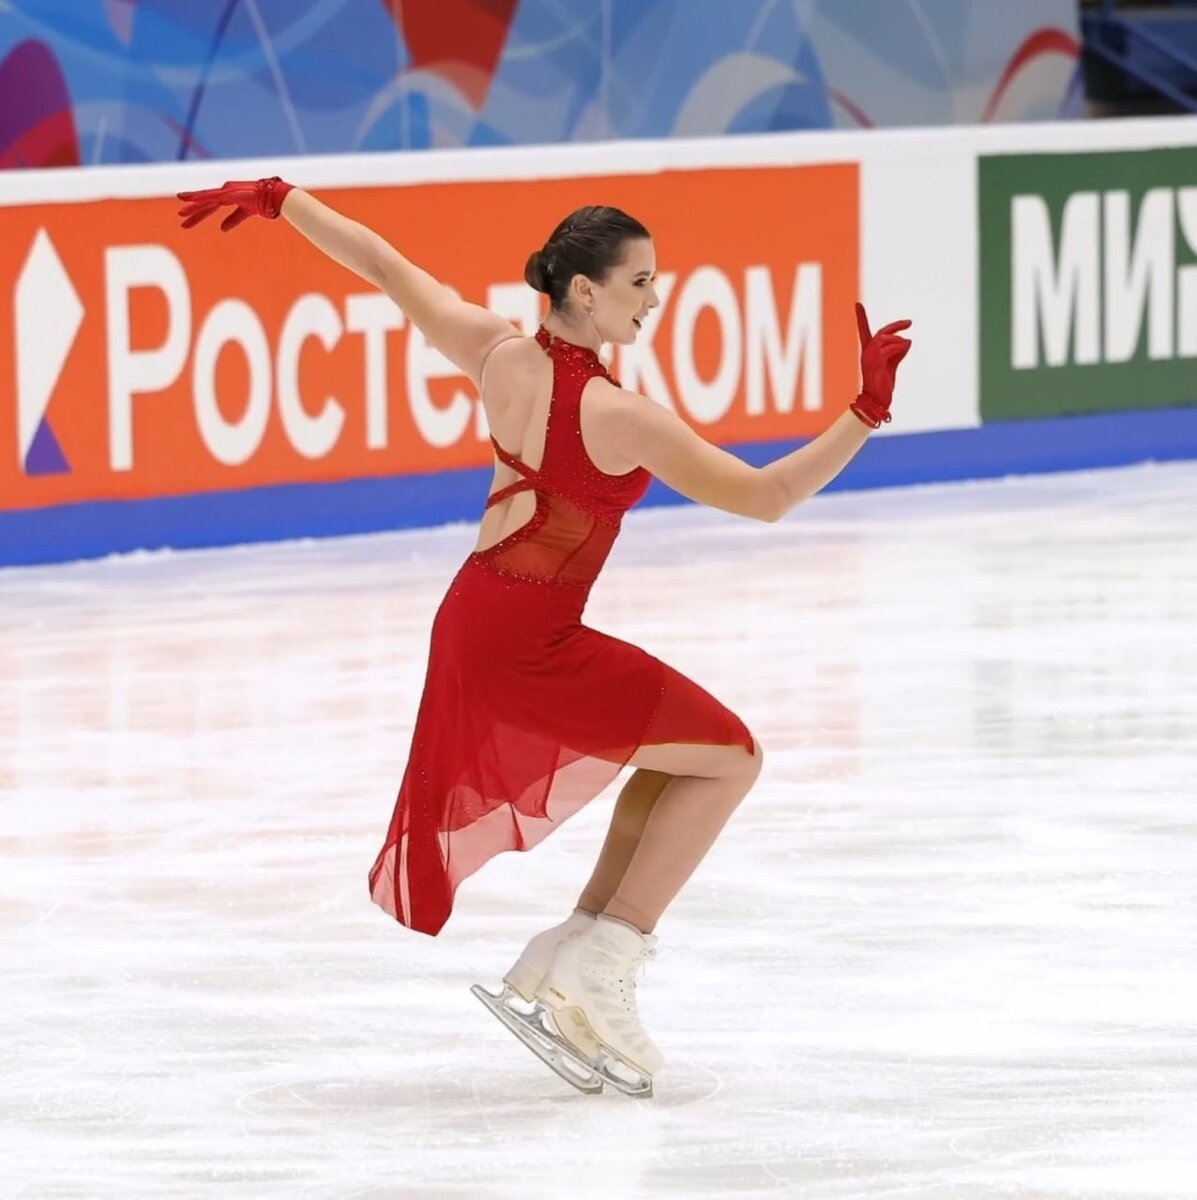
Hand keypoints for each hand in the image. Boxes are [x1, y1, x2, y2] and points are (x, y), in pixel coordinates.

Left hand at [176, 176, 293, 231]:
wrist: (275, 196)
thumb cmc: (264, 202)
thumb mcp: (245, 213)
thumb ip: (233, 220)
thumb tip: (221, 229)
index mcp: (228, 197)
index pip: (210, 206)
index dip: (198, 213)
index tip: (187, 219)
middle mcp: (225, 192)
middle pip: (205, 203)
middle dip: (193, 212)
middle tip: (180, 218)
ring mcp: (226, 191)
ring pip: (206, 200)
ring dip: (193, 206)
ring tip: (181, 213)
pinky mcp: (230, 193)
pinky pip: (212, 197)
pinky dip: (201, 198)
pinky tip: (190, 200)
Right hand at [850, 302, 911, 428]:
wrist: (877, 400)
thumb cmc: (883, 384)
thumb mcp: (893, 364)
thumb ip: (899, 352)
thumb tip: (908, 340)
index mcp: (868, 352)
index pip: (864, 331)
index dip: (861, 318)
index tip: (857, 304)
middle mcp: (867, 352)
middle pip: (881, 332)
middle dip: (896, 325)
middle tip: (909, 323)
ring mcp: (870, 356)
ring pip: (887, 339)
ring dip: (900, 341)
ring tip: (906, 345)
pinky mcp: (876, 361)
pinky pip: (891, 347)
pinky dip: (901, 346)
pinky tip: (906, 346)